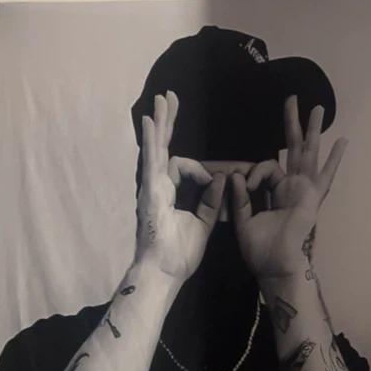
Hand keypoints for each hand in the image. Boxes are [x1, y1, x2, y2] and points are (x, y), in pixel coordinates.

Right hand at [134, 92, 227, 279]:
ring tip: (162, 100)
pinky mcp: (149, 191)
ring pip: (156, 148)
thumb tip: (221, 180)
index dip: (200, 169)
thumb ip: (210, 202)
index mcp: (170, 193)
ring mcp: (151, 187)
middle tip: (168, 98)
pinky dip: (150, 140)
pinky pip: (151, 161)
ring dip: (160, 123)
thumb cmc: (179, 254)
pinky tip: (149, 121)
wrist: (163, 272)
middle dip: (167, 123)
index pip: (181, 166)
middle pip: (163, 147)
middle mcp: (158, 186)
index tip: (216, 182)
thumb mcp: (202, 224)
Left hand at [230, 96, 347, 281]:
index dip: (252, 173)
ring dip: (314, 130)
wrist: (274, 265)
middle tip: (293, 99)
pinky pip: (325, 175)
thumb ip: (240, 197)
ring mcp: (304, 190)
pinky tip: (342, 140)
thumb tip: (234, 174)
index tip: (242, 183)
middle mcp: (292, 187)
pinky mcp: (311, 196)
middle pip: (293, 149)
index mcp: (276, 192)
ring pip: (309, 154)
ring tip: (319, 108)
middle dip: (294, 125)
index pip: (265, 168)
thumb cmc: (260, 249)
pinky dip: (333, 159)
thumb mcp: (243, 219)